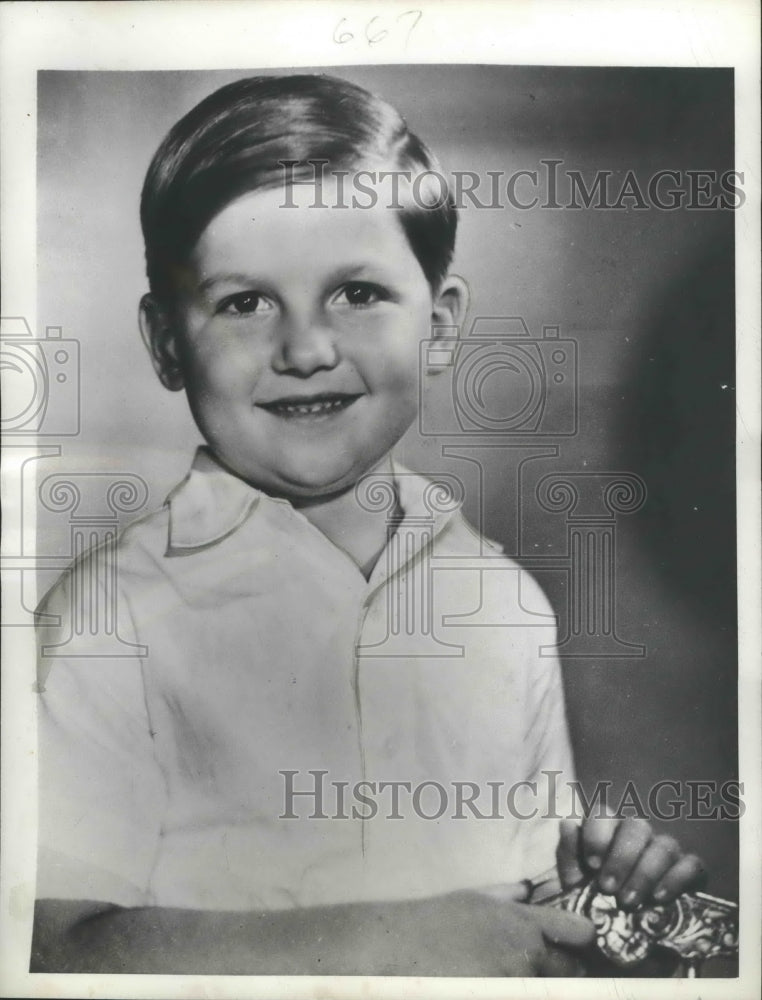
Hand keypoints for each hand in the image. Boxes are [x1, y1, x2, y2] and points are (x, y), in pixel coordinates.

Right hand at [369, 883, 594, 975]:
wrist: (398, 949)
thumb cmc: (433, 920)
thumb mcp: (474, 897)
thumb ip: (509, 895)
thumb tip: (530, 889)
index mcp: (522, 921)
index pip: (581, 932)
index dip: (582, 939)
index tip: (574, 943)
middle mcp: (526, 953)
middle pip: (574, 970)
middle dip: (565, 970)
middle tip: (547, 968)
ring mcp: (514, 984)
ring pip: (550, 991)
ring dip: (540, 985)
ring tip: (515, 976)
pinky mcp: (498, 998)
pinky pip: (525, 997)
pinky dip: (519, 992)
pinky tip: (497, 983)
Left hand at [556, 815, 705, 910]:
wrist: (619, 941)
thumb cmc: (594, 905)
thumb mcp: (574, 886)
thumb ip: (569, 855)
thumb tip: (567, 823)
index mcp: (607, 832)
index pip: (603, 813)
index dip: (597, 835)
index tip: (592, 864)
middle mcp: (638, 835)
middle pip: (636, 826)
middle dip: (622, 858)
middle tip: (609, 889)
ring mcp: (665, 851)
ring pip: (664, 845)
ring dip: (646, 873)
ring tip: (629, 902)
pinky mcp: (690, 872)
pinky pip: (692, 864)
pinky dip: (677, 879)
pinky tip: (660, 898)